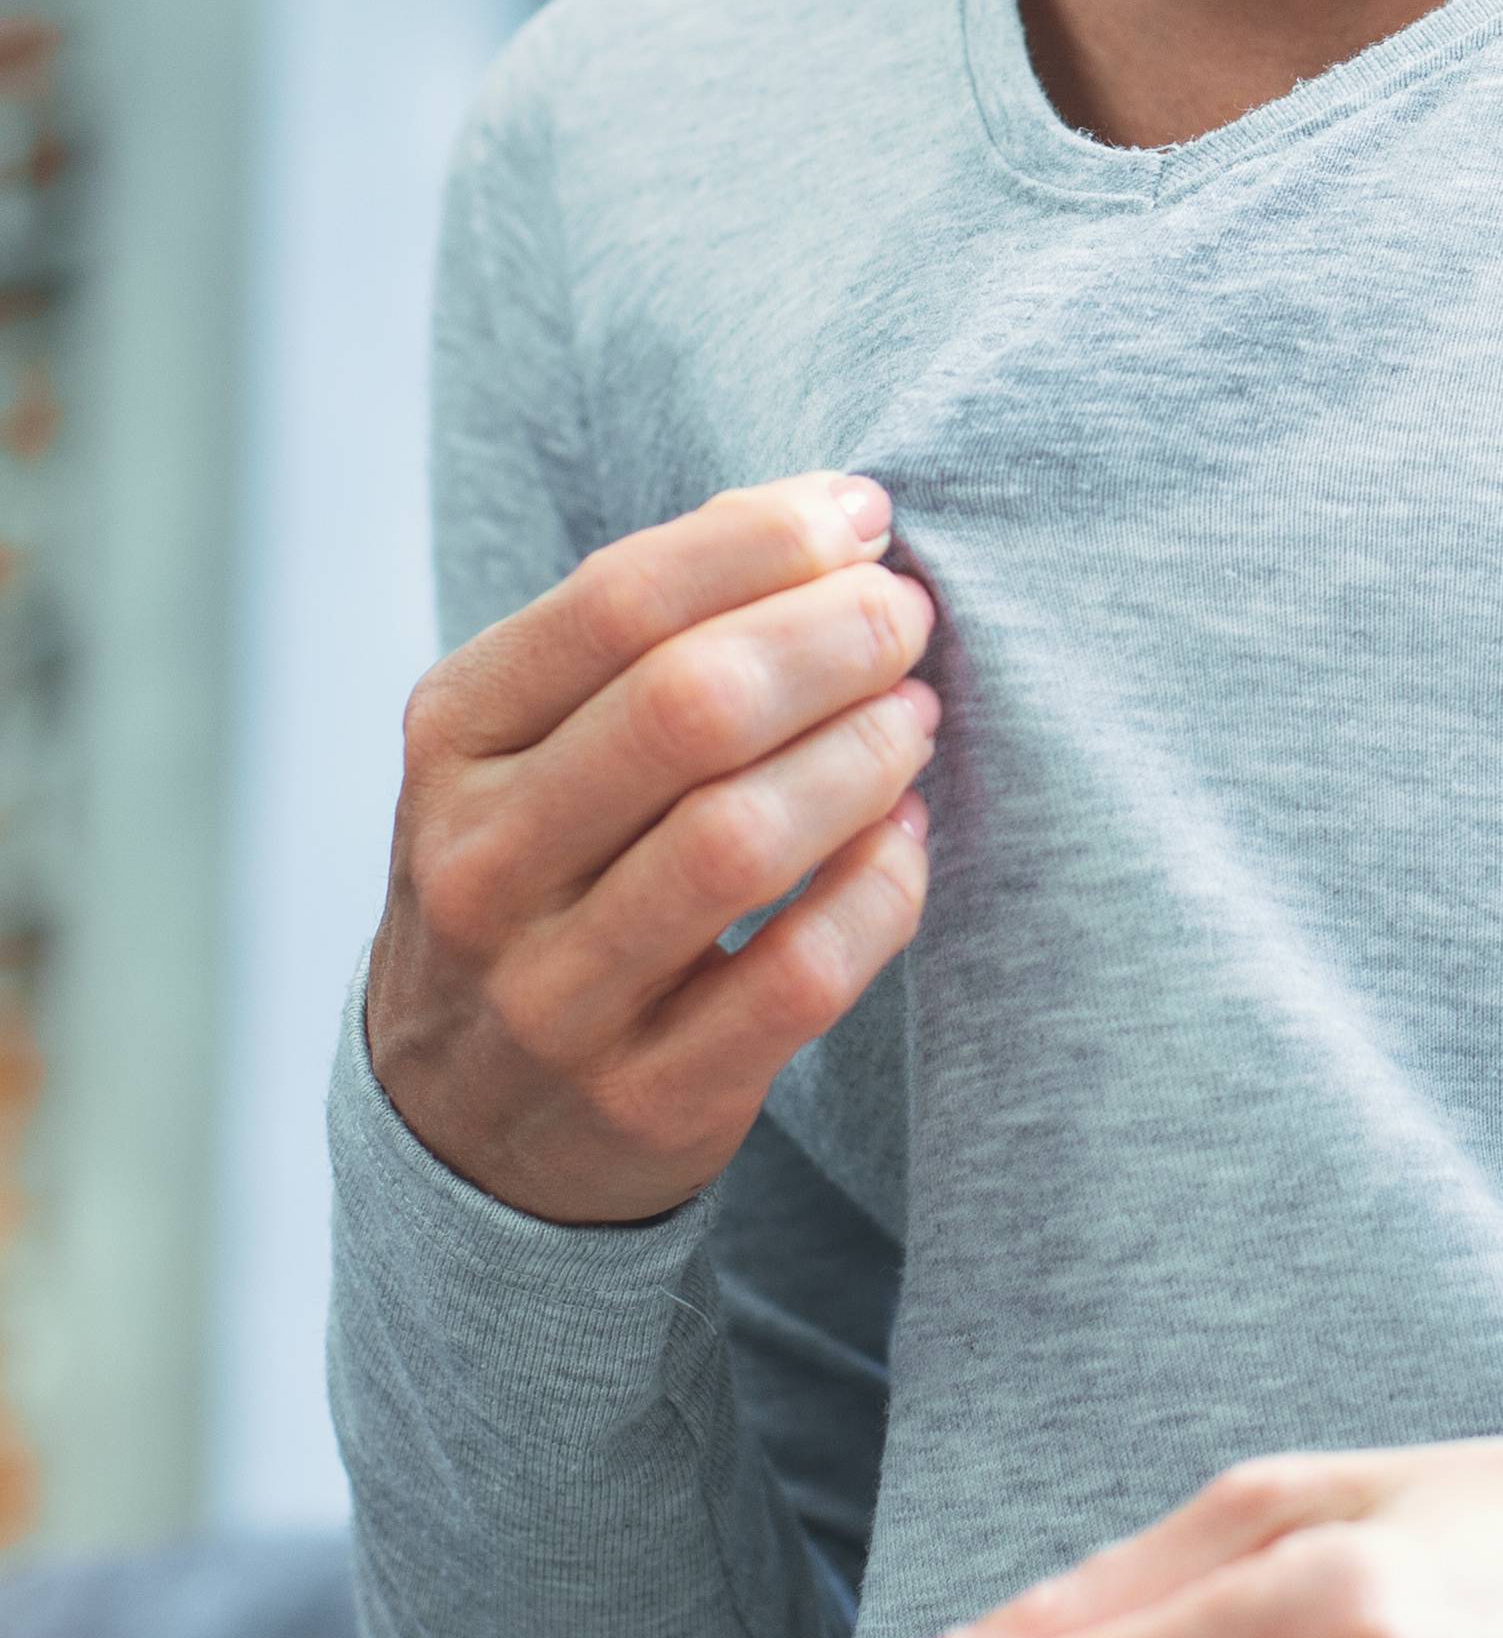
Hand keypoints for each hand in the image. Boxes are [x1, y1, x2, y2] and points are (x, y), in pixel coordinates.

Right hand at [366, 473, 936, 1220]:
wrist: (463, 1120)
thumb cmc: (538, 871)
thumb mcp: (528, 740)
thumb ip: (643, 630)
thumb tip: (821, 520)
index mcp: (453, 737)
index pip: (620, 600)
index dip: (766, 541)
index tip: (863, 517)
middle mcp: (483, 864)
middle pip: (689, 708)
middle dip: (832, 638)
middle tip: (905, 616)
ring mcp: (554, 994)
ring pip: (742, 841)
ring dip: (864, 757)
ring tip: (913, 716)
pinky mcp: (644, 1098)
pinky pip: (797, 978)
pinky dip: (878, 891)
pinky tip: (905, 837)